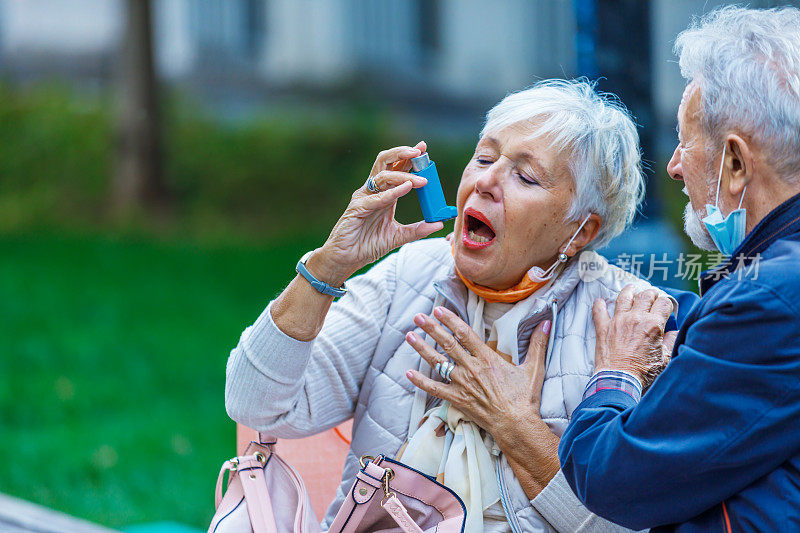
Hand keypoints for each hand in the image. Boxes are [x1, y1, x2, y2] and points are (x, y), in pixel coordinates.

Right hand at [314, 141, 442, 284]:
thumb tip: (439, 224)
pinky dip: (392, 192)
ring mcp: (363, 198)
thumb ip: (417, 229)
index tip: (424, 150)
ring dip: (403, 176)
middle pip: (386, 163)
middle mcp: (373, 191)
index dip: (409, 158)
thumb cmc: (368, 245)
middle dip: (402, 154)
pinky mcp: (357, 208)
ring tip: (422, 180)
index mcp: (383, 194)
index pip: (396, 169)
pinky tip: (406, 188)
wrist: (347, 259)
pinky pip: (376, 198)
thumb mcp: (398, 236)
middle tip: (420, 152)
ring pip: (382, 177)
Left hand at [404, 306, 551, 434]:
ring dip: (422, 348)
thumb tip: (547, 321)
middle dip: (431, 328)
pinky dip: (420, 381)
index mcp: (487, 359)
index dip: (451, 320)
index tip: (439, 309)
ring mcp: (462, 384)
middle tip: (418, 317)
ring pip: (438, 362)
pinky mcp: (456, 399)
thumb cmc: (525, 398)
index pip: (465, 334)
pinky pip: (434, 389)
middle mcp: (471, 368)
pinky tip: (408, 372)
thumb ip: (538, 343)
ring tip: (409, 336)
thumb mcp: (534, 368)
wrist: (516, 426)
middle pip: (447, 344)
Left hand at [593, 285, 674, 389]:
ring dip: (629, 291)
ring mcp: (618, 321)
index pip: (664, 303)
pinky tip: (601, 301)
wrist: (620, 380)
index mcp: (653, 324)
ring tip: (632, 289)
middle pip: (646, 295)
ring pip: (624, 297)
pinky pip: (599, 310)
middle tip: (652, 297)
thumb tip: (673, 332)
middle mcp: (635, 318)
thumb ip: (670, 341)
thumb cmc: (643, 372)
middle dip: (652, 294)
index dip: (667, 304)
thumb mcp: (665, 358)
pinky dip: (599, 304)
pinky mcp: (603, 327)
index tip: (666, 309)